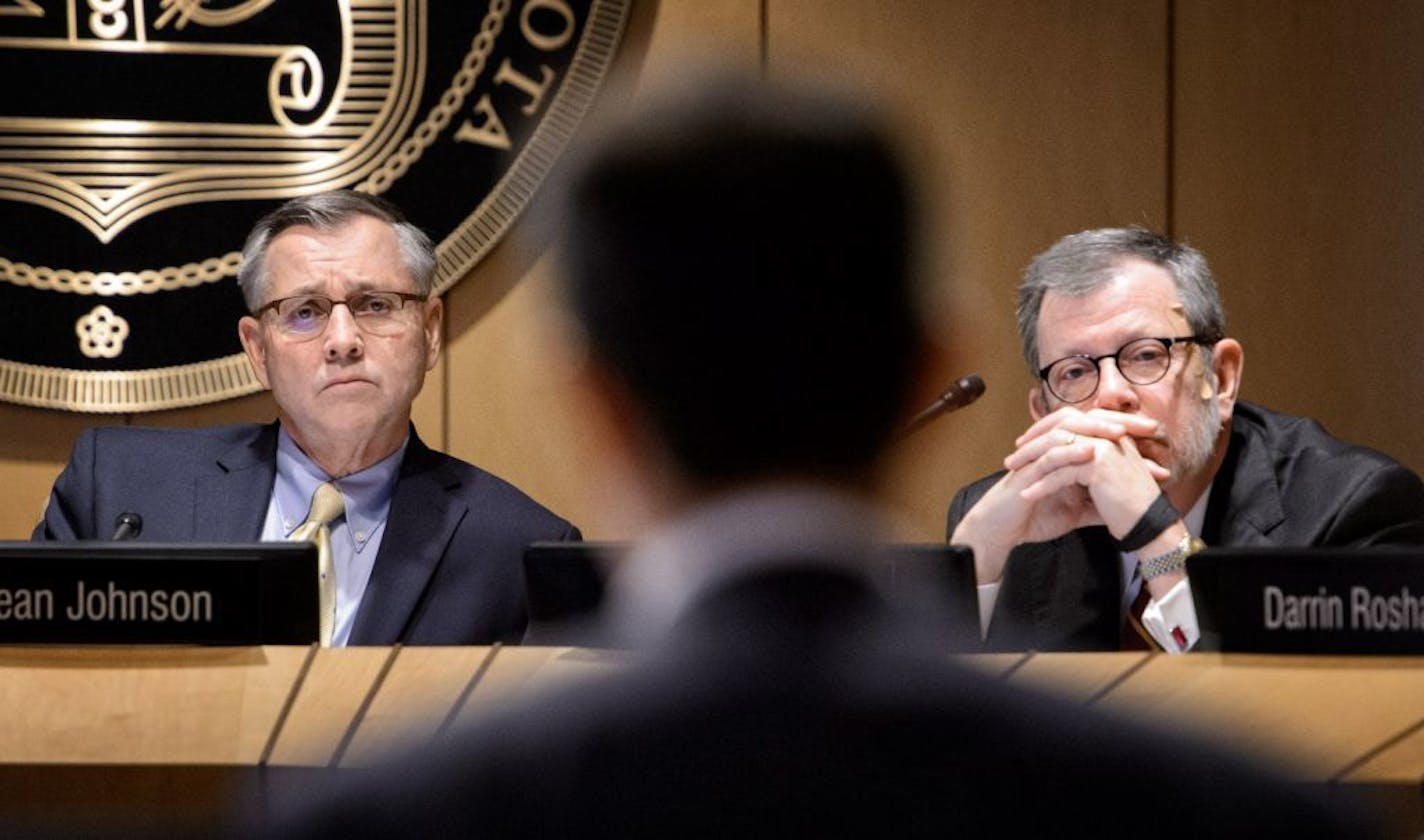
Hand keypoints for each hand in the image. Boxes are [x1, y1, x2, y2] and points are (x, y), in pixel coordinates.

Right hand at [953, 407, 1167, 583]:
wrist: (1003, 530)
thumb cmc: (1034, 516)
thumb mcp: (1076, 512)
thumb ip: (1099, 505)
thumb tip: (1129, 510)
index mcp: (1066, 453)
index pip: (1099, 433)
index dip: (1128, 433)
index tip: (1158, 440)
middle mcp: (1053, 447)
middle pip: (1087, 420)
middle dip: (1120, 421)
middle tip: (1150, 426)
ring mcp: (1039, 455)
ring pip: (1067, 430)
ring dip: (1095, 429)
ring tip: (1121, 432)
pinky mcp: (1027, 468)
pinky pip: (1049, 454)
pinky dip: (1069, 451)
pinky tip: (1090, 451)